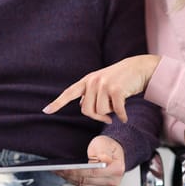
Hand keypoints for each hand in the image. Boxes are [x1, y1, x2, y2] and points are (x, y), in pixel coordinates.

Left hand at [43, 54, 159, 122]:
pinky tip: (125, 118)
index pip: (69, 93)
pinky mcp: (116, 89)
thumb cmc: (120, 78)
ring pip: (101, 111)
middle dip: (98, 116)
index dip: (57, 103)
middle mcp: (93, 81)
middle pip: (87, 111)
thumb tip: (81, 106)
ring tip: (117, 105)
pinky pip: (116, 111)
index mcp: (87, 81)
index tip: (46, 111)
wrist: (138, 68)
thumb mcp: (102, 83)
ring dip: (111, 113)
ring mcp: (104, 85)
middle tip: (108, 117)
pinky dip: (121, 116)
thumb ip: (90, 93)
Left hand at [56, 136, 125, 185]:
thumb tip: (104, 160)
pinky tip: (65, 175)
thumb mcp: (105, 143)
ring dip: (69, 178)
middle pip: (86, 180)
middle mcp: (113, 181)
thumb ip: (104, 150)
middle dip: (69, 174)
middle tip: (56, 169)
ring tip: (58, 171)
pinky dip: (73, 181)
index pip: (93, 172)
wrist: (112, 152)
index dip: (77, 170)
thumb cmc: (107, 146)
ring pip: (83, 185)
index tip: (64, 167)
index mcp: (116, 169)